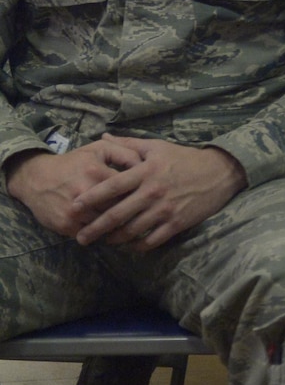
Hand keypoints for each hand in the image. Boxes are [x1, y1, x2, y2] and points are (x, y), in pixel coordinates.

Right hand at [5, 139, 146, 236]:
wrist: (36, 178)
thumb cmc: (74, 162)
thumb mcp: (99, 149)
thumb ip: (125, 152)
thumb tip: (146, 163)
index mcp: (96, 173)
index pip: (129, 188)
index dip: (140, 194)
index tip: (148, 197)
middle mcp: (85, 194)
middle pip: (119, 209)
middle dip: (132, 212)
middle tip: (143, 214)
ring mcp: (75, 212)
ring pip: (107, 225)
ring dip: (118, 227)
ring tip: (130, 225)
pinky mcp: (66, 226)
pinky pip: (91, 234)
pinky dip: (101, 235)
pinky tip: (111, 231)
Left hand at [71, 138, 245, 250]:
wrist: (220, 172)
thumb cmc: (186, 158)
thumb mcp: (157, 146)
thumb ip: (128, 145)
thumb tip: (103, 138)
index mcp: (146, 171)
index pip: (111, 186)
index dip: (90, 197)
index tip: (73, 206)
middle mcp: (153, 192)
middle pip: (117, 214)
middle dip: (95, 228)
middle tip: (80, 238)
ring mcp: (165, 209)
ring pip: (132, 230)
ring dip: (114, 240)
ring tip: (104, 242)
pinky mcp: (177, 223)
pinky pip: (151, 240)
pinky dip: (137, 246)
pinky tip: (129, 246)